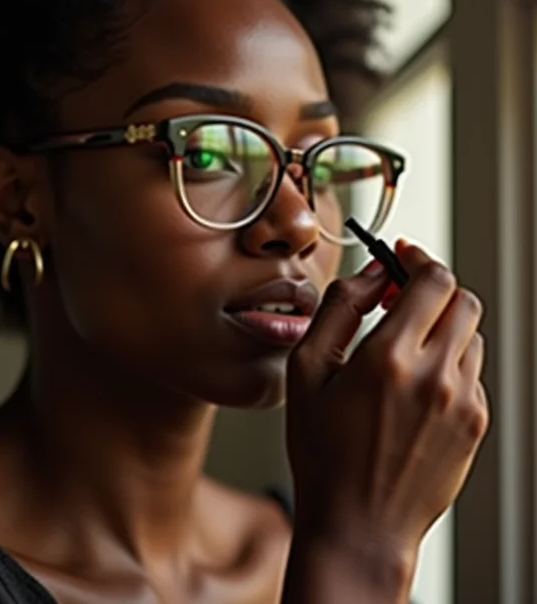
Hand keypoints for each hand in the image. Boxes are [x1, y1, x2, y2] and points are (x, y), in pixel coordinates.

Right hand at [286, 242, 488, 565]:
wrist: (358, 524)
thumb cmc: (322, 451)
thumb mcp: (307, 372)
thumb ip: (338, 309)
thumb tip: (369, 273)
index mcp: (390, 358)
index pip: (433, 281)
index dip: (417, 260)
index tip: (400, 258)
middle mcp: (437, 377)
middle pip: (462, 300)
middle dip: (432, 290)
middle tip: (399, 299)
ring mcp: (463, 403)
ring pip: (470, 335)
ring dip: (441, 326)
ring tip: (403, 347)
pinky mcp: (475, 425)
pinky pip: (471, 372)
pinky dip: (448, 362)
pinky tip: (413, 386)